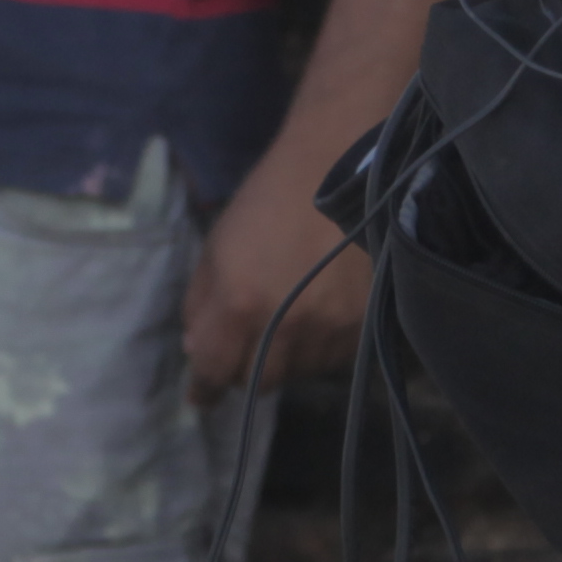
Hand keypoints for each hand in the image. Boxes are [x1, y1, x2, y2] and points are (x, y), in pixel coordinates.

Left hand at [180, 163, 361, 405]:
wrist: (341, 164)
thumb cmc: (270, 197)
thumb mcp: (218, 245)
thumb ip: (202, 304)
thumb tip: (197, 350)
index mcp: (241, 303)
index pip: (214, 369)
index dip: (205, 385)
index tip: (201, 396)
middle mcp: (286, 327)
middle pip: (259, 382)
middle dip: (246, 367)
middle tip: (249, 342)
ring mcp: (330, 330)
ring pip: (299, 372)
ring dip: (286, 356)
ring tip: (290, 317)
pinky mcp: (364, 325)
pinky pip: (334, 357)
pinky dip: (320, 345)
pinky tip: (320, 311)